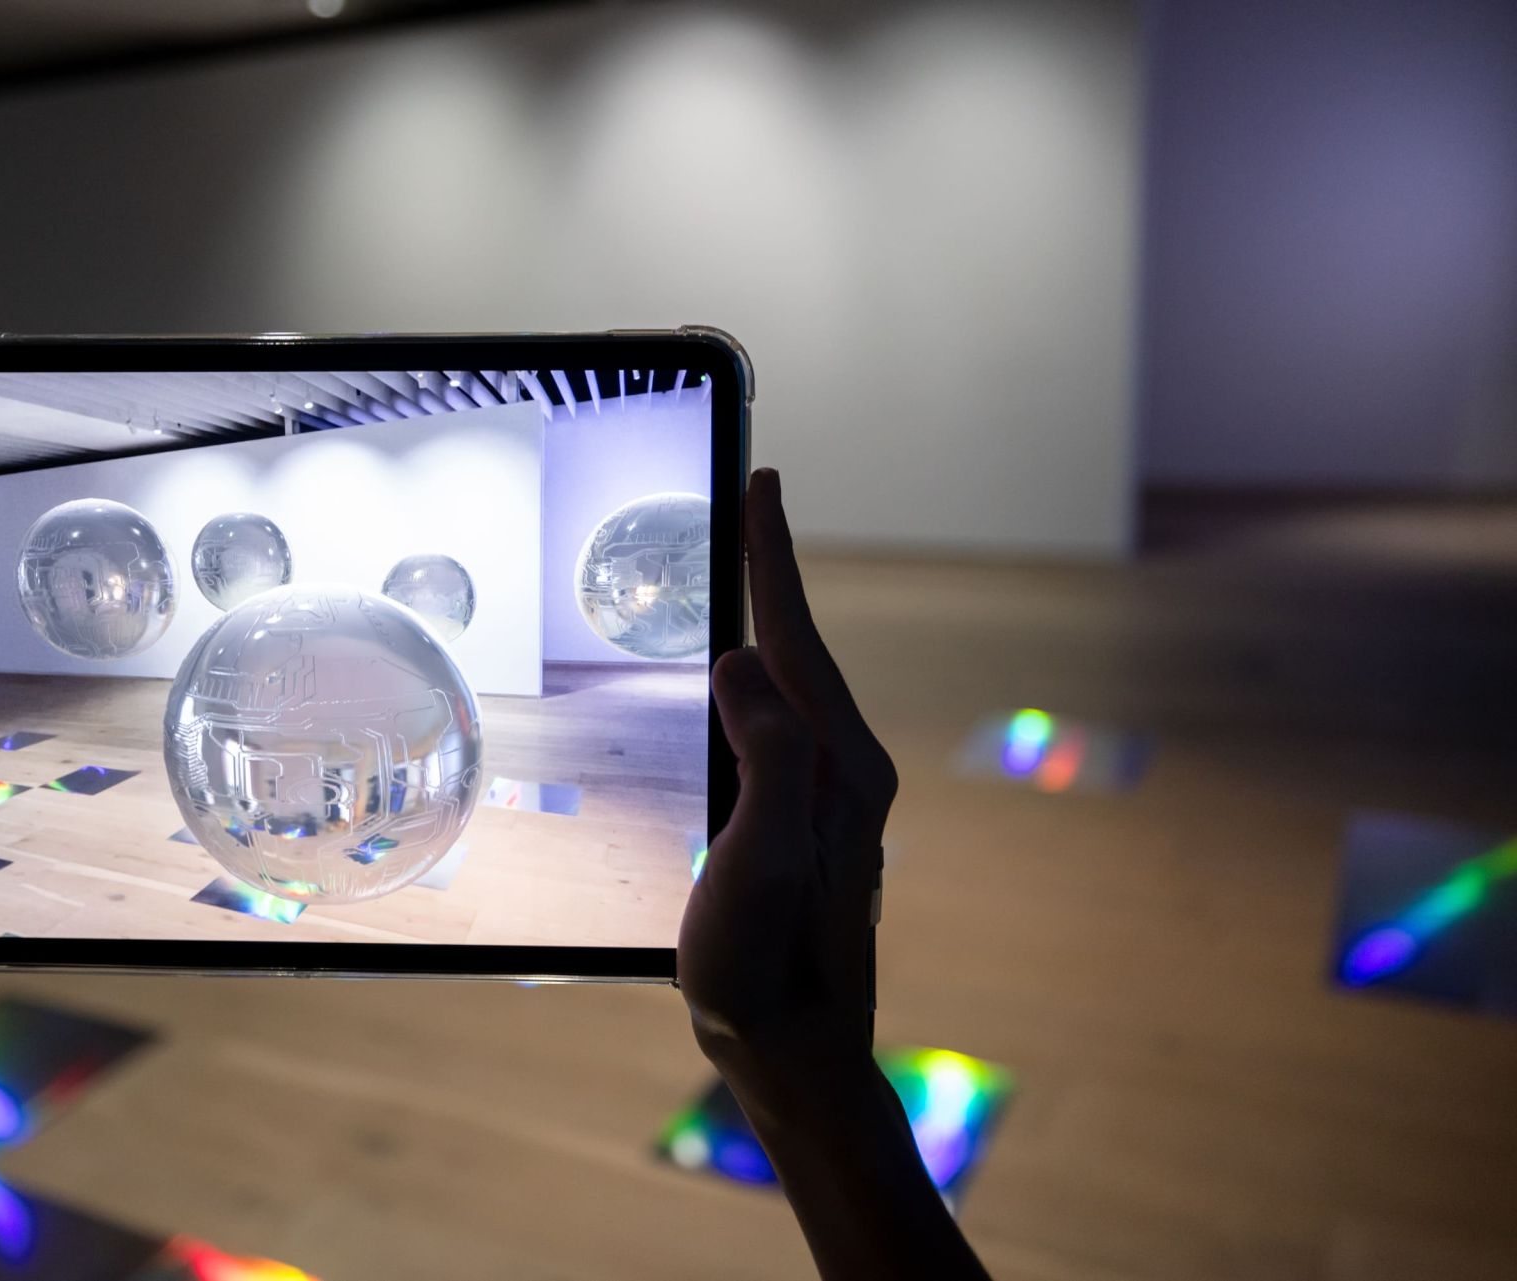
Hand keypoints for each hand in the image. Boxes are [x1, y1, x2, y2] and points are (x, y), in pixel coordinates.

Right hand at [679, 472, 986, 1280]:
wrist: (797, 1051)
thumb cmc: (768, 969)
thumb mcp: (758, 863)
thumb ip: (766, 759)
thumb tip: (743, 663)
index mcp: (839, 768)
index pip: (797, 637)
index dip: (775, 556)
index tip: (762, 480)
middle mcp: (847, 771)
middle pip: (800, 646)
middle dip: (772, 569)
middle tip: (747, 500)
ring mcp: (831, 796)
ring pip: (792, 682)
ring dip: (765, 618)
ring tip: (738, 566)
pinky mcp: (807, 819)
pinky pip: (779, 720)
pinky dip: (757, 675)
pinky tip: (734, 679)